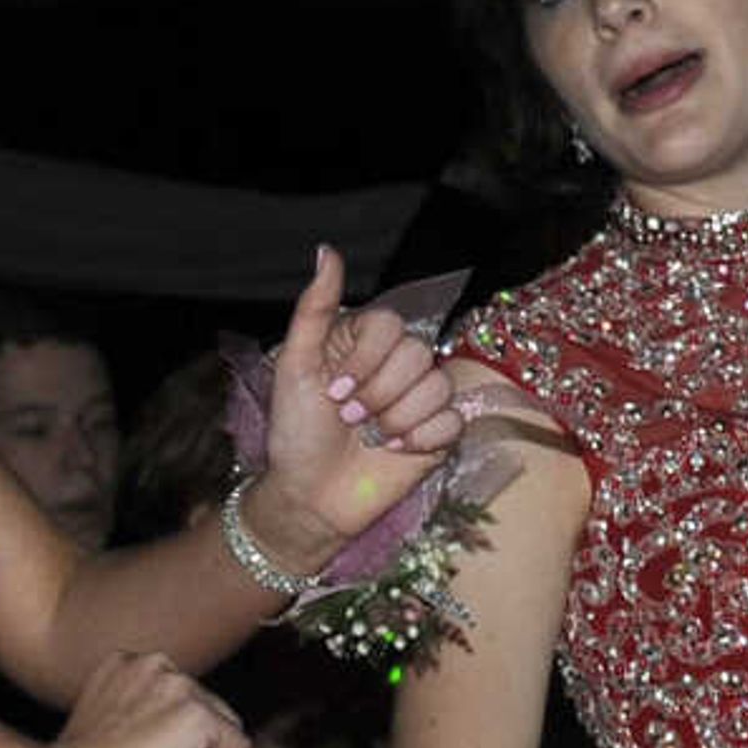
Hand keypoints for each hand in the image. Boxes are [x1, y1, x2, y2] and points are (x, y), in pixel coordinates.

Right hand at [51, 652, 244, 747]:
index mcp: (124, 662)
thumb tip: (160, 729)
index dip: (160, 730)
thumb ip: (134, 710)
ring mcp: (179, 686)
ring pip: (224, 726)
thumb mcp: (103, 719)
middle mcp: (153, 664)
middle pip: (205, 705)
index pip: (176, 693)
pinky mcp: (199, 715)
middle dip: (185, 739)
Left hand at [252, 247, 461, 567]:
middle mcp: (397, 365)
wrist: (309, 496)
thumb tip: (327, 251)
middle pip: (416, 354)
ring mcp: (420, 398)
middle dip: (378, 393)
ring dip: (396, 418)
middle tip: (350, 418)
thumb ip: (313, 309)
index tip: (334, 392)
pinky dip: (421, 439)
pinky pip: (452, 420)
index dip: (366, 360)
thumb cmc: (297, 433)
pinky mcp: (438, 433)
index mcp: (364, 343)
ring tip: (371, 436)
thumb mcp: (294, 367)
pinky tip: (395, 450)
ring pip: (437, 386)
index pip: (391, 324)